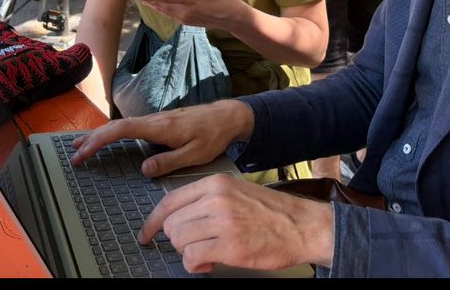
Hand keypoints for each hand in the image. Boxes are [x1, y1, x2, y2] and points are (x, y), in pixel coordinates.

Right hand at [70, 100, 253, 177]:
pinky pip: (130, 127)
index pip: (122, 130)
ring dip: (101, 136)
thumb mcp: (195, 154)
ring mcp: (156, 120)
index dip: (100, 140)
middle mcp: (154, 120)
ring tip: (82, 147)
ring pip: (122, 125)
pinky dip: (114, 134)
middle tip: (74, 155)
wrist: (227, 116)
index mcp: (160, 127)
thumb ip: (169, 161)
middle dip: (93, 139)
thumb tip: (144, 169)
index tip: (84, 152)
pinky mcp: (159, 123)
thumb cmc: (213, 135)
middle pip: (116, 126)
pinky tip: (108, 141)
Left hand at [139, 174, 333, 273]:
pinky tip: (208, 263)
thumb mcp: (236, 192)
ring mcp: (223, 221)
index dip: (153, 221)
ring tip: (204, 254)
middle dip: (177, 240)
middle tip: (192, 246)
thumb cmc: (271, 212)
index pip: (170, 200)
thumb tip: (179, 216)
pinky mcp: (231, 246)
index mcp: (216, 183)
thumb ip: (207, 199)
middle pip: (172, 222)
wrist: (302, 226)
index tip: (146, 233)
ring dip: (187, 253)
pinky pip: (192, 257)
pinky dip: (195, 265)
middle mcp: (217, 199)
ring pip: (179, 240)